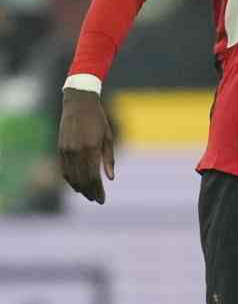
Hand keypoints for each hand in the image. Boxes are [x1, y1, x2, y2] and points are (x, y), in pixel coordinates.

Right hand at [58, 88, 115, 203]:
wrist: (78, 103)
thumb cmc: (98, 120)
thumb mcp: (108, 137)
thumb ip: (108, 159)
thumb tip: (110, 178)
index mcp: (91, 148)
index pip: (93, 177)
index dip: (97, 191)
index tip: (102, 200)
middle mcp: (77, 151)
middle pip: (82, 180)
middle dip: (89, 192)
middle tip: (96, 199)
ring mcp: (66, 150)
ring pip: (71, 177)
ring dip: (79, 188)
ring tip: (88, 194)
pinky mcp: (60, 148)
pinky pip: (64, 169)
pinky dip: (70, 179)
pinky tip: (77, 184)